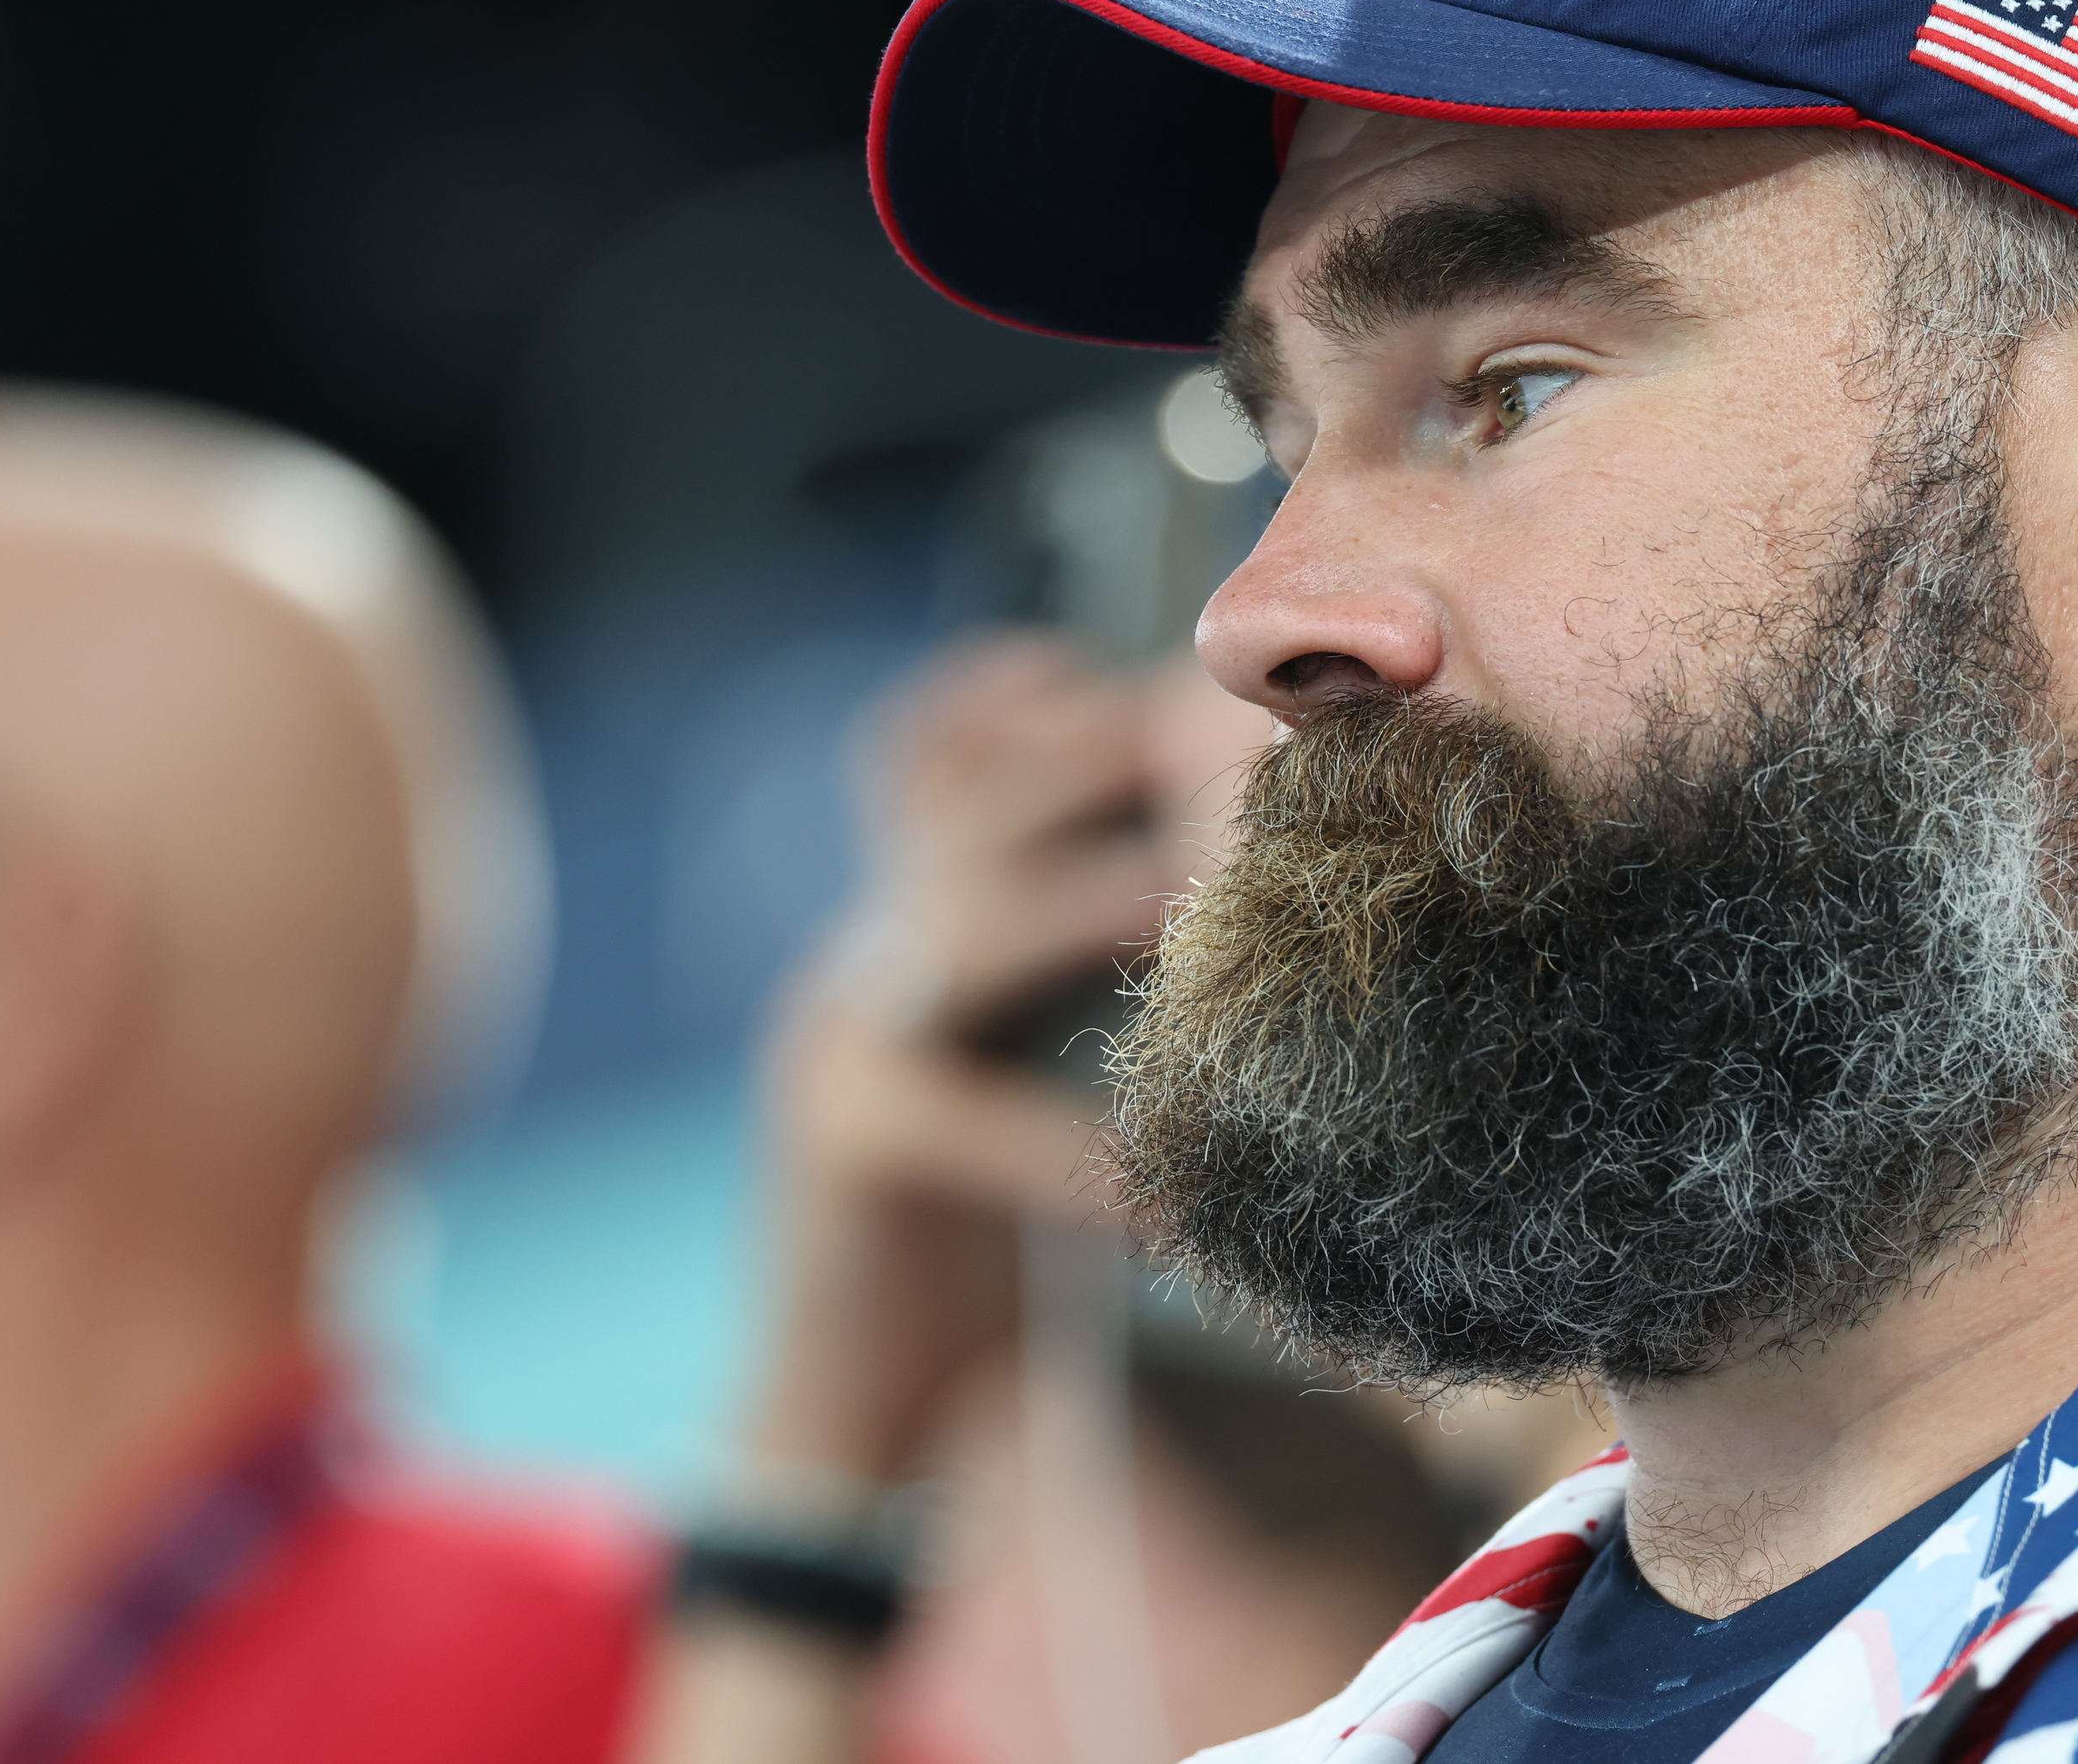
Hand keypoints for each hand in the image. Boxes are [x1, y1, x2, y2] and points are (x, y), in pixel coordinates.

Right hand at [739, 635, 1265, 1479]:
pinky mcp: (844, 1156)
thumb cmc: (989, 1215)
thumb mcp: (1030, 1047)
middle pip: (958, 799)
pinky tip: (1172, 1181)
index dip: (1048, 699)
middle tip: (1234, 755)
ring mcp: (837, 1043)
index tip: (1185, 682)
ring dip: (1093, 901)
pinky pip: (972, 1125)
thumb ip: (1086, 945)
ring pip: (959, 928)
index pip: (944, 745)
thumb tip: (1240, 854)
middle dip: (1095, 759)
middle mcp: (864, 952)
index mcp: (904, 910)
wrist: (864, 1395)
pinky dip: (1079, 1149)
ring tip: (1210, 902)